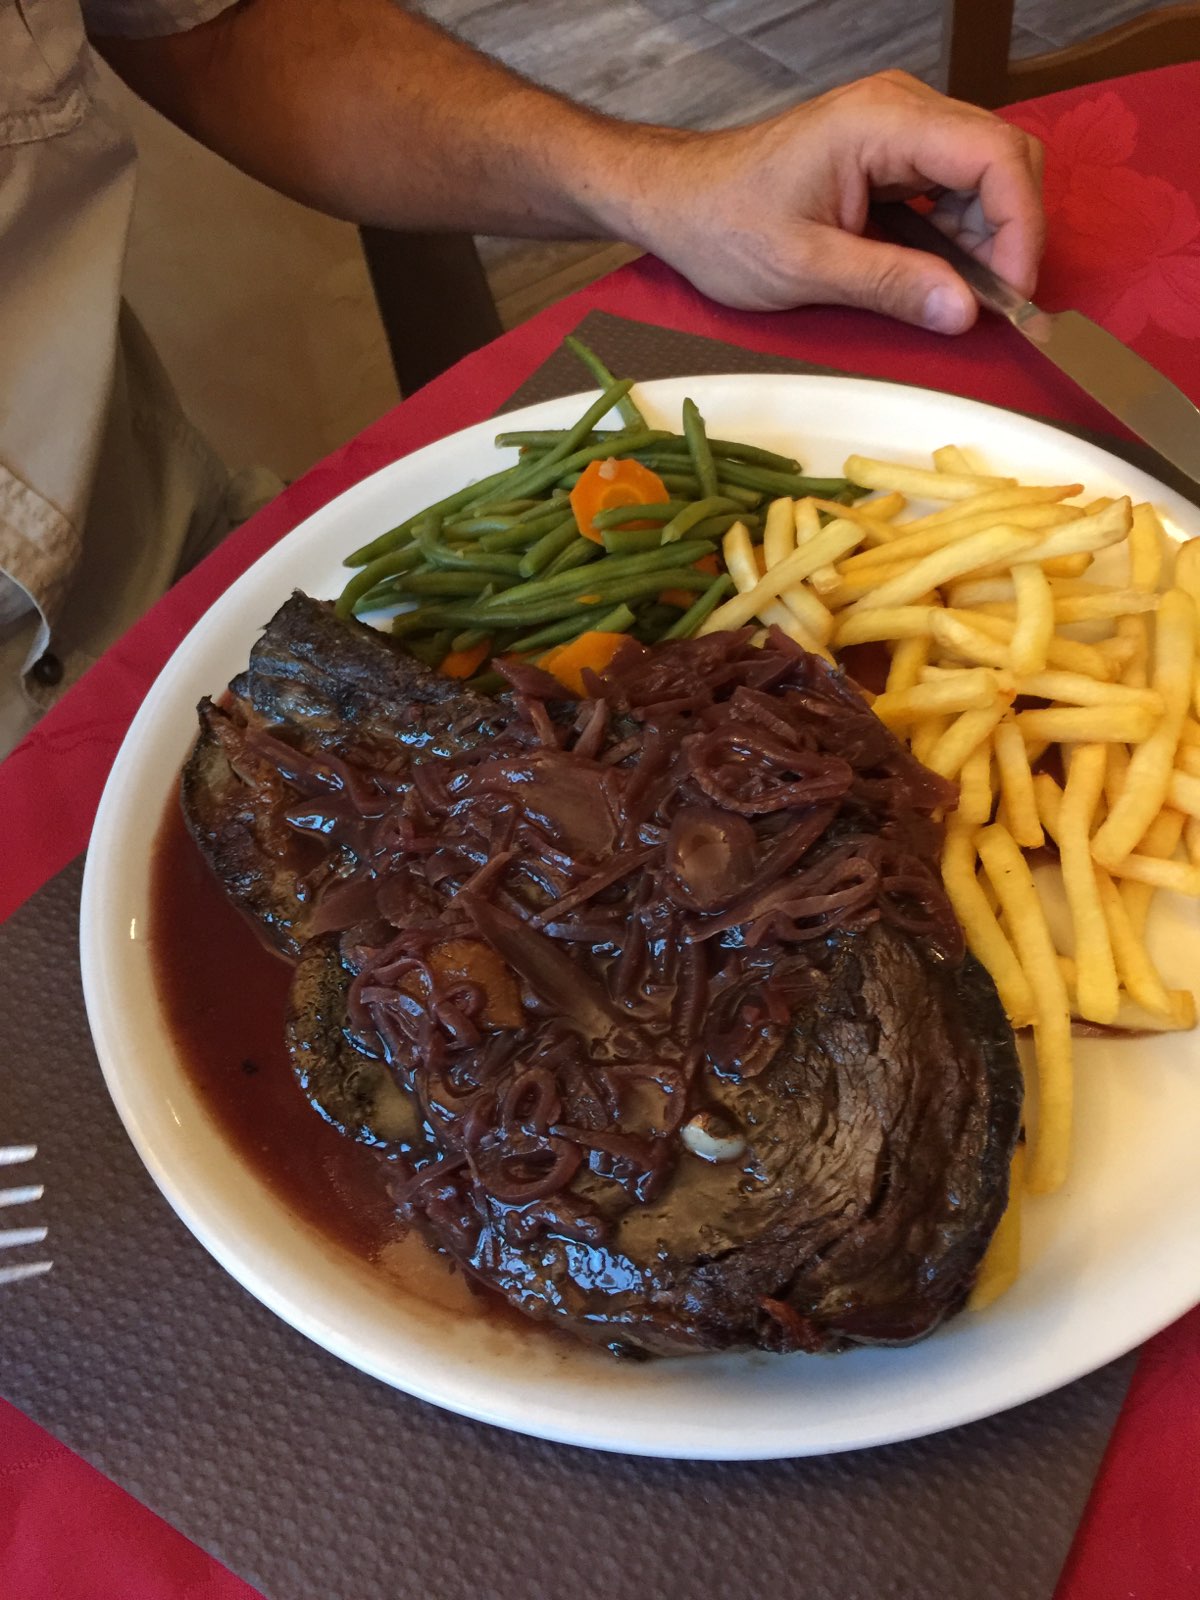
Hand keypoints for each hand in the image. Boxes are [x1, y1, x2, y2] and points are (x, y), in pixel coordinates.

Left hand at [613, 71, 1043, 332]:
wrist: (678, 202)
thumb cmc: (724, 225)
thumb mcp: (805, 267)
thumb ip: (889, 285)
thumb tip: (963, 312)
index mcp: (882, 121)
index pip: (993, 156)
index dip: (1019, 227)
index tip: (1012, 294)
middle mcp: (901, 109)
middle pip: (1001, 158)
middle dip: (1010, 234)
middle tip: (997, 305)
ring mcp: (897, 127)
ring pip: (982, 174)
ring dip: (986, 239)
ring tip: (962, 299)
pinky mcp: (889, 153)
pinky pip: (950, 186)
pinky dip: (959, 235)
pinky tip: (940, 279)